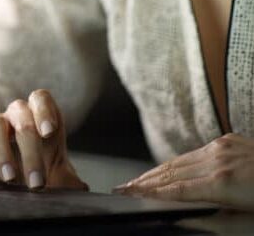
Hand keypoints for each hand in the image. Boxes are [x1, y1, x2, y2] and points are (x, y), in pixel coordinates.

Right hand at [0, 89, 87, 190]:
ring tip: (9, 178)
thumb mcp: (58, 176)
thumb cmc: (41, 171)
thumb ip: (69, 180)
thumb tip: (81, 189)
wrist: (14, 177)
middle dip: (30, 150)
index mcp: (40, 118)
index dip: (44, 111)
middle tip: (37, 183)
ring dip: (2, 150)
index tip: (48, 133)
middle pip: (22, 116)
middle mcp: (17, 116)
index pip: (40, 98)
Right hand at [113, 133, 253, 209]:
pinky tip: (166, 169)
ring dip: (156, 171)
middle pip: (171, 171)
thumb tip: (184, 218)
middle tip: (122, 187)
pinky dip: (176, 162)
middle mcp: (218, 160)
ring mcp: (222, 147)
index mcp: (224, 182)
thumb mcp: (250, 222)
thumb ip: (215, 221)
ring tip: (137, 180)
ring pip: (180, 159)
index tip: (128, 194)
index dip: (149, 192)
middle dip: (145, 180)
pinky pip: (194, 152)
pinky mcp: (227, 140)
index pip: (176, 189)